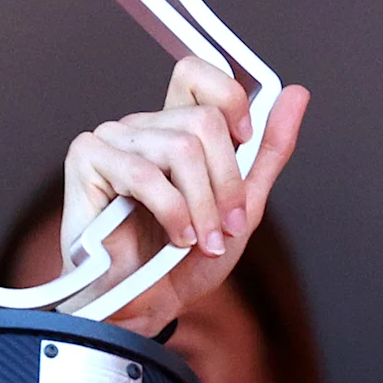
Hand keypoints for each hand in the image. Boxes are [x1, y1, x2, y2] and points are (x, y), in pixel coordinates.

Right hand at [61, 58, 308, 335]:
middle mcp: (142, 127)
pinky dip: (172, 213)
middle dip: (227, 183)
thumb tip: (296, 94)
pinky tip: (174, 238)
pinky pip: (145, 174)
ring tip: (200, 241)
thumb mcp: (242, 207)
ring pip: (181, 148)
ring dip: (202, 207)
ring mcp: (111, 139)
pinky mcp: (86, 160)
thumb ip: (267, 151)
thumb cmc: (181, 263)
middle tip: (226, 226)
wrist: (143, 309)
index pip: (198, 73)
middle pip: (203, 120)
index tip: (245, 139)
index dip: (229, 98)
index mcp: (174, 129)